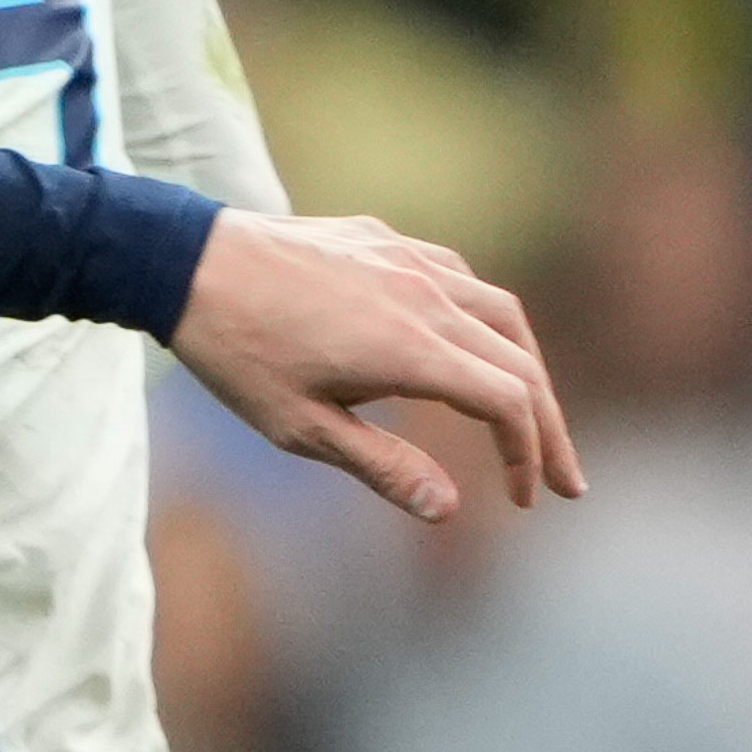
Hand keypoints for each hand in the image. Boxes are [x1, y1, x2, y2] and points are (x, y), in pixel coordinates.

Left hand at [171, 210, 582, 522]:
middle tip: (567, 480)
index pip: (508, 402)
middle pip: (520, 361)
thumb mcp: (301, 429)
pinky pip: (459, 277)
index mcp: (412, 347)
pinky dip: (485, 319)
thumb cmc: (237, 353)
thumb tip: (451, 511)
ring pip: (500, 311)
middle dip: (549, 426)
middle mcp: (425, 296)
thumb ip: (382, 468)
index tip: (526, 499)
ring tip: (532, 416)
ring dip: (527, 367)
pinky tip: (472, 346)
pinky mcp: (383, 239)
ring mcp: (407, 259)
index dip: (530, 455)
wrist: (184, 262)